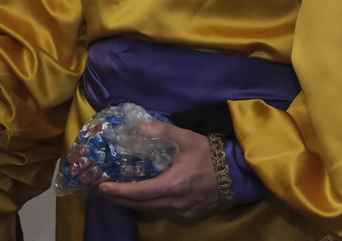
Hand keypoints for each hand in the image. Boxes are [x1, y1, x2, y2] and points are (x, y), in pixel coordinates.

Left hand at [95, 122, 220, 220]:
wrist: (239, 175)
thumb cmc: (212, 156)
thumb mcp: (187, 138)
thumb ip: (162, 130)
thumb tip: (139, 126)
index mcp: (173, 186)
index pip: (138, 193)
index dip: (118, 191)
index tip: (102, 186)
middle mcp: (175, 203)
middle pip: (140, 204)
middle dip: (119, 198)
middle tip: (102, 190)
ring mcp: (183, 212)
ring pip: (151, 208)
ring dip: (133, 202)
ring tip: (117, 192)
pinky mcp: (190, 215)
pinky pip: (164, 210)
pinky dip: (150, 203)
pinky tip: (143, 195)